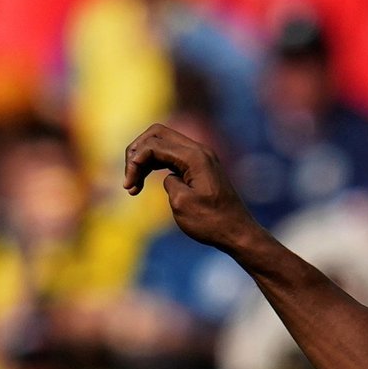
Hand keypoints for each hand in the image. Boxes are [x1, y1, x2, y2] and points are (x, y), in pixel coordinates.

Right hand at [124, 124, 258, 252]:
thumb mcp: (182, 203)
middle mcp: (200, 151)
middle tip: (129, 178)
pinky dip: (155, 165)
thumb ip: (169, 181)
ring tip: (133, 186)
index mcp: (195, 157)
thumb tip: (168, 175)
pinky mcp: (200, 167)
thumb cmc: (211, 222)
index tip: (129, 187)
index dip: (135, 162)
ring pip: (162, 143)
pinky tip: (144, 182)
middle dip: (137, 152)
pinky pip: (171, 155)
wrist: (238, 234)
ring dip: (144, 160)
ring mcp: (201, 157)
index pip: (154, 145)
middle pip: (156, 134)